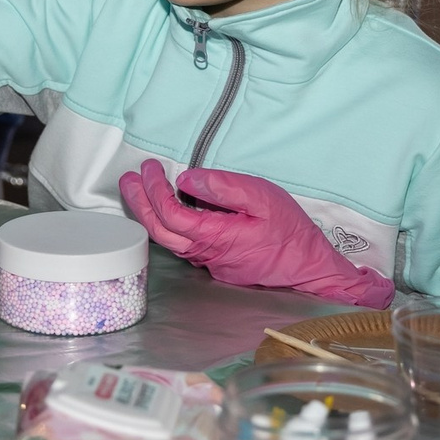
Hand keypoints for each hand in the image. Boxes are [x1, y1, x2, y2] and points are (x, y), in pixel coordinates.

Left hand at [117, 160, 395, 306]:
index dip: (154, 190)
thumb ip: (224, 187)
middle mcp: (206, 254)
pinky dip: (168, 223)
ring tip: (141, 189)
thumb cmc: (292, 235)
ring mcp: (210, 262)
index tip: (151, 169)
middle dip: (139, 203)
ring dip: (150, 213)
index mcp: (216, 236)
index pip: (170, 214)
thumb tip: (188, 179)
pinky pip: (183, 244)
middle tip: (130, 179)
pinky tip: (169, 207)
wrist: (309, 270)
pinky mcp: (216, 263)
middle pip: (159, 230)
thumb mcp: (264, 198)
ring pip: (168, 240)